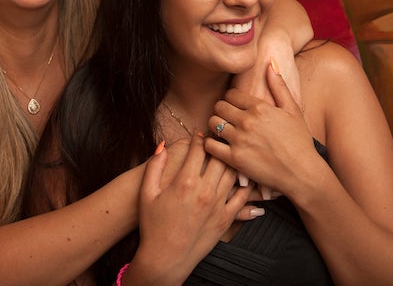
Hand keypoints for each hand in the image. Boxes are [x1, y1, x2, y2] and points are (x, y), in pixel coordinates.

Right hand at [130, 135, 253, 284]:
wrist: (165, 258)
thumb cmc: (152, 226)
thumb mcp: (147, 193)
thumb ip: (155, 166)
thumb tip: (162, 145)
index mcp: (185, 182)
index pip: (198, 150)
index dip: (200, 139)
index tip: (200, 134)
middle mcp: (204, 191)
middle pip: (219, 158)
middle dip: (219, 145)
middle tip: (220, 139)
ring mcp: (217, 205)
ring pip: (233, 174)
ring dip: (233, 161)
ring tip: (232, 154)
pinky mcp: (225, 218)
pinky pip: (241, 197)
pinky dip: (245, 185)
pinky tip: (244, 177)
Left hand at [206, 64, 316, 197]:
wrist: (302, 172)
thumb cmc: (300, 141)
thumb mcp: (293, 109)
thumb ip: (279, 85)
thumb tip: (270, 62)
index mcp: (260, 107)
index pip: (231, 94)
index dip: (231, 99)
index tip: (234, 106)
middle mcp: (247, 121)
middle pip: (219, 106)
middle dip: (221, 110)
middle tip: (226, 118)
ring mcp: (240, 140)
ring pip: (213, 123)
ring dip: (216, 125)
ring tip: (223, 131)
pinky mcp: (235, 159)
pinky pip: (210, 145)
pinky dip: (211, 143)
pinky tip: (219, 145)